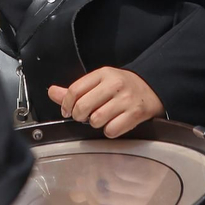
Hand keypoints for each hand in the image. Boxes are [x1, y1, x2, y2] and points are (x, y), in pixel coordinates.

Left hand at [48, 68, 163, 138]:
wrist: (153, 88)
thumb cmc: (122, 87)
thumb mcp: (99, 82)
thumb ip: (75, 90)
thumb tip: (52, 92)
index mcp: (103, 74)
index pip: (74, 90)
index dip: (66, 104)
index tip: (68, 111)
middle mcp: (115, 84)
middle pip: (83, 107)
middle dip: (79, 116)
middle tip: (84, 116)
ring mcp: (126, 99)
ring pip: (96, 120)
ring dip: (95, 124)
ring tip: (102, 118)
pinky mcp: (135, 114)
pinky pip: (112, 130)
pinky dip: (110, 131)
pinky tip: (113, 123)